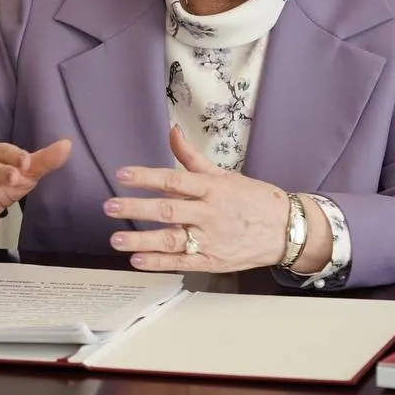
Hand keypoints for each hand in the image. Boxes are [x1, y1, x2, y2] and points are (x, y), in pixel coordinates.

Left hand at [105, 125, 289, 272]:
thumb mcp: (224, 174)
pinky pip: (182, 263)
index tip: (122, 174)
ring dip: (141, 240)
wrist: (285, 230)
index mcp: (213, 188)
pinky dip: (159, 263)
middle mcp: (210, 214)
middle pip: (168, 210)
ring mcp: (211, 240)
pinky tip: (137, 260)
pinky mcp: (213, 261)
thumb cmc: (253, 199)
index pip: (174, 180)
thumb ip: (192, 157)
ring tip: (116, 238)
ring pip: (171, 240)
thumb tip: (172, 131)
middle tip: (109, 206)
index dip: (147, 177)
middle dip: (136, 208)